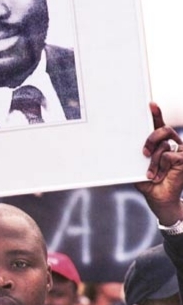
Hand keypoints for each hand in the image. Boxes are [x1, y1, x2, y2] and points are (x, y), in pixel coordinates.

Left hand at [136, 103, 182, 224]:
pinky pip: (168, 155)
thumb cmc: (149, 183)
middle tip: (143, 152)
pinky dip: (160, 167)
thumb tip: (126, 145)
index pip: (158, 125)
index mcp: (161, 144)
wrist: (160, 199)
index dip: (156, 114)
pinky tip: (160, 176)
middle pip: (163, 129)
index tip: (150, 104)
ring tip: (150, 173)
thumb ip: (138, 155)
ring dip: (153, 161)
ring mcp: (180, 151)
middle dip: (151, 138)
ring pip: (163, 145)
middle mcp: (172, 144)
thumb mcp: (139, 167)